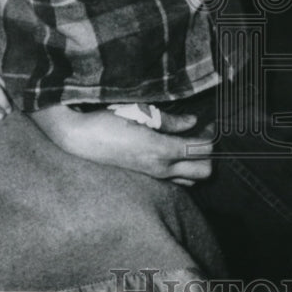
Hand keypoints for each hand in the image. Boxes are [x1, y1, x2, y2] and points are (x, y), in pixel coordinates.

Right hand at [30, 104, 213, 184]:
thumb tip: (193, 121)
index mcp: (162, 150)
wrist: (81, 138)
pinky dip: (183, 169)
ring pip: (192, 179)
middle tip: (202, 134)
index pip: (202, 150)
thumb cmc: (109, 120)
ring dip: (196, 162)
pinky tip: (174, 151)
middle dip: (209, 154)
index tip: (208, 122)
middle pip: (205, 171)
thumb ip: (170, 120)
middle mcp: (162, 168)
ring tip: (189, 142)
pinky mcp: (147, 177)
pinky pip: (176, 180)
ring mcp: (154, 176)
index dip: (210, 135)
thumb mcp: (141, 111)